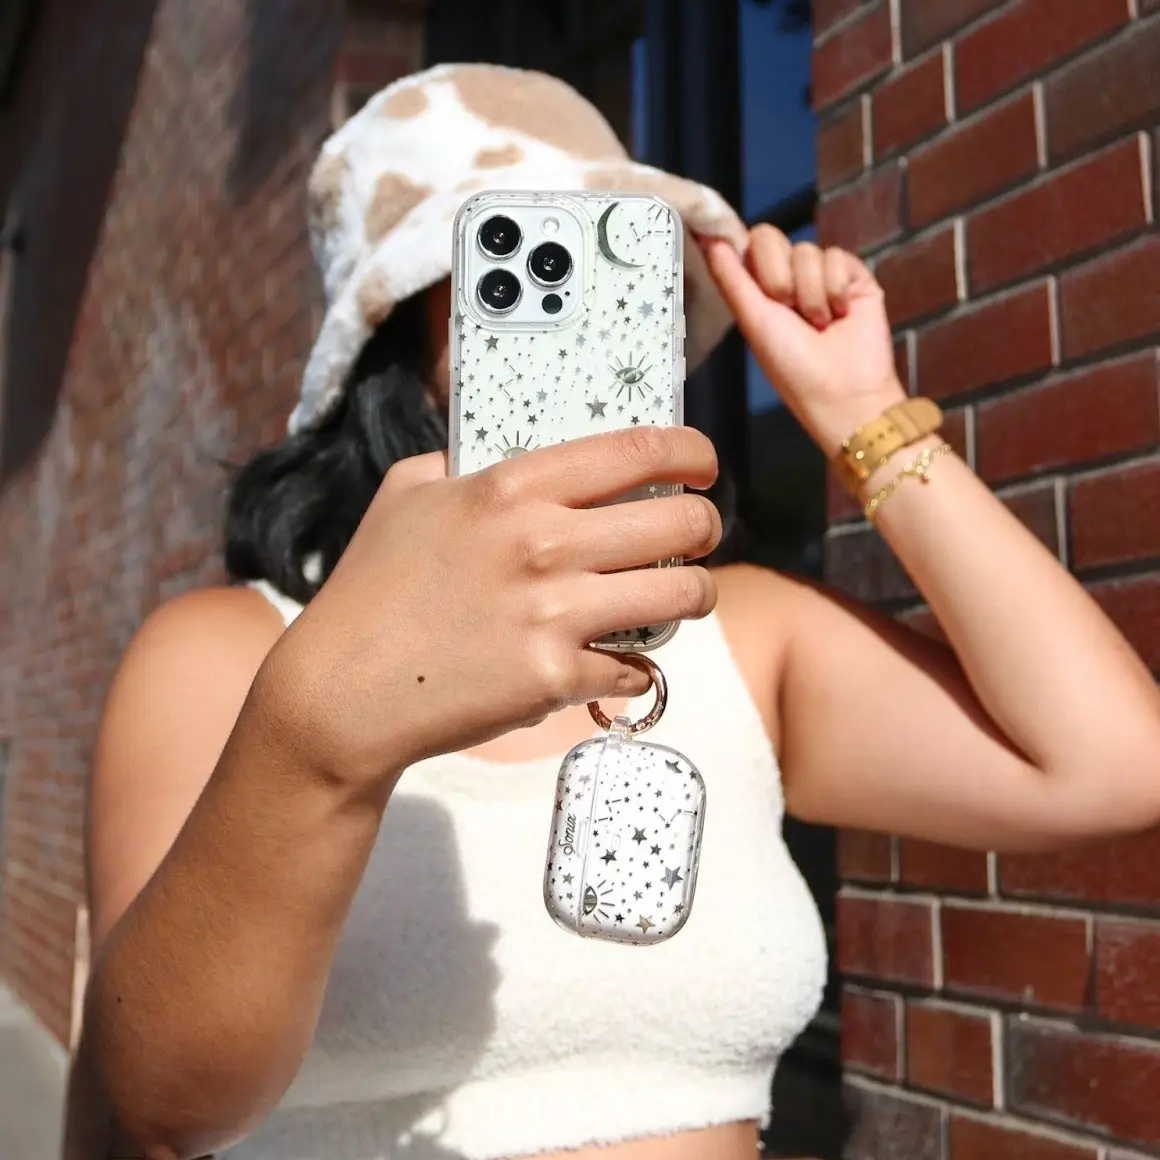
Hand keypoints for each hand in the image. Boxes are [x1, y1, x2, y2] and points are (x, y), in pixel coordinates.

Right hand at [263, 427, 721, 785]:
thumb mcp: (404, 497)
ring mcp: (554, 615)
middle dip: (706, 527)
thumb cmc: (369, 590)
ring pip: (683, 597)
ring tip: (675, 599)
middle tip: (697, 536)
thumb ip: (460, 463)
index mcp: (510, 487)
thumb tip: (501, 452)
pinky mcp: (556, 679)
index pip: (637, 450)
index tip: (704, 464)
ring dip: (693, 597)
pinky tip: (612, 661)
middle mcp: (543, 544)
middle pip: (682, 522)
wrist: (341, 694)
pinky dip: (634, 668)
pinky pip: (638, 670)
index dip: (692, 451)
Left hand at [705, 227, 905, 455]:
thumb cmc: (793, 368)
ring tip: (819, 324)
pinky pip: (838, 256)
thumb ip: (731, 279)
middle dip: (777, 277)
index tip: (741, 260)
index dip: (745, 251)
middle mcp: (789, 279)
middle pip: (772, 237)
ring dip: (810, 293)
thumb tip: (710, 238)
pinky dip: (836, 289)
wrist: (844, 391)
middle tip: (788, 310)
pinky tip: (841, 315)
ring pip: (807, 250)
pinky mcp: (854, 277)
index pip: (746, 246)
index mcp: (759, 291)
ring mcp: (822, 276)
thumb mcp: (753, 321)